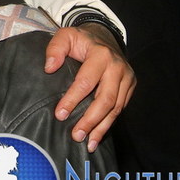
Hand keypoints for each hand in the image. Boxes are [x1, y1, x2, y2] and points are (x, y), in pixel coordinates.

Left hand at [45, 23, 135, 150]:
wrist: (104, 36)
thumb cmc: (81, 39)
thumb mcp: (65, 36)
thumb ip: (55, 49)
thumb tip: (49, 68)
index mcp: (101, 55)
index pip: (86, 82)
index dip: (73, 99)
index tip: (60, 114)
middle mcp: (117, 68)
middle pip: (105, 99)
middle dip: (90, 120)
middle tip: (76, 135)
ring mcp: (127, 78)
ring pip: (116, 108)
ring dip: (101, 127)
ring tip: (88, 143)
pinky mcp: (130, 87)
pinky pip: (121, 109)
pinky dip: (109, 124)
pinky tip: (97, 136)